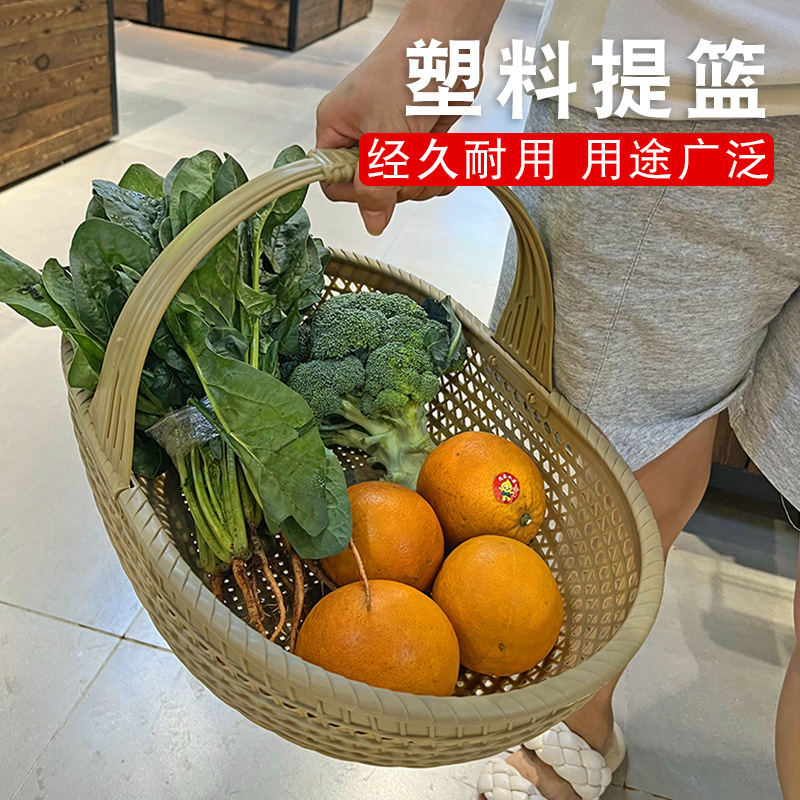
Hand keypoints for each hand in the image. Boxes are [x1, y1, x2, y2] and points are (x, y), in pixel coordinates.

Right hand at [315, 0, 503, 233]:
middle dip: (401, 180)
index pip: (334, 183)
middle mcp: (361, 137)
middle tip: (412, 155)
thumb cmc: (410, 68)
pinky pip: (426, 178)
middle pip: (375, 191)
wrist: (451, 43)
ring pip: (404, 188)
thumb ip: (377, 184)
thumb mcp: (387, 134)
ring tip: (432, 146)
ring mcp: (391, 142)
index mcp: (336, 128)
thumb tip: (373, 224)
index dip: (357, 190)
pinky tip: (446, 150)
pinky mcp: (418, 143)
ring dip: (425, 175)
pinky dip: (440, 170)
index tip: (379, 182)